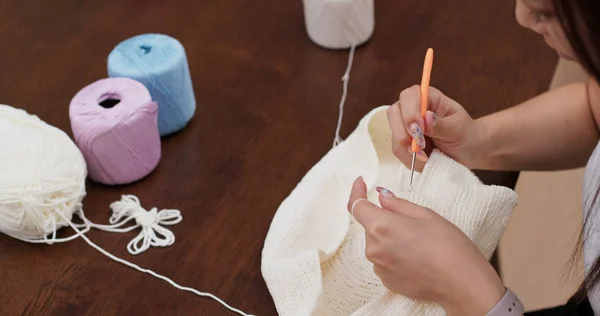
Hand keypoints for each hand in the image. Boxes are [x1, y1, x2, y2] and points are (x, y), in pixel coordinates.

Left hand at [347, 177, 504, 315]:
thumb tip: (381, 196)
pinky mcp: (387, 281)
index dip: (357, 192)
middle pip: (370, 226)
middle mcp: (374, 248)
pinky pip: (384, 261)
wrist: (462, 282)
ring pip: (377, 244)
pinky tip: (416, 258)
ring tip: (418, 243)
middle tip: (412, 222)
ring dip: (390, 238)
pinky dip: (395, 255)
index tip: (361, 183)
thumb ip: (397, 204)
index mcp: (381, 227)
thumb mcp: (424, 214)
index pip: (356, 205)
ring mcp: (379, 267)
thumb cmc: (448, 246)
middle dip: (385, 219)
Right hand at [387, 86, 484, 170]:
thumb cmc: (466, 135)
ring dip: (409, 151)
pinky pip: (398, 151)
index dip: (410, 112)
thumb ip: (442, 125)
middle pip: (394, 113)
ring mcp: (405, 125)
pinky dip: (410, 159)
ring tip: (429, 158)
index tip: (420, 130)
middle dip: (404, 133)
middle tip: (420, 147)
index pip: (409, 96)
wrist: (468, 151)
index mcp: (429, 98)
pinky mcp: (404, 142)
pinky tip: (425, 161)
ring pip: (394, 135)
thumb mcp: (459, 129)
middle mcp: (413, 108)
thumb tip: (426, 117)